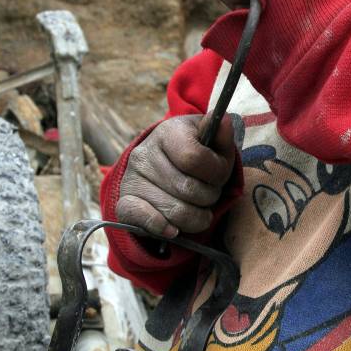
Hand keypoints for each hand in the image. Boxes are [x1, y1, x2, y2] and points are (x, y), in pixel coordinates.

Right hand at [116, 115, 235, 237]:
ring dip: (196, 217)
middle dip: (209, 197)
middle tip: (209, 194)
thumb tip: (225, 121)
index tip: (219, 175)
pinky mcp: (124, 202)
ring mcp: (132, 179)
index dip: (215, 173)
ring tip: (197, 207)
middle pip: (189, 190)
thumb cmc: (196, 153)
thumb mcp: (212, 142)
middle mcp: (144, 153)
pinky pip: (147, 222)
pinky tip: (175, 228)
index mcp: (168, 132)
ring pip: (176, 212)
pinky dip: (165, 229)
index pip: (195, 158)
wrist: (164, 164)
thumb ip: (222, 135)